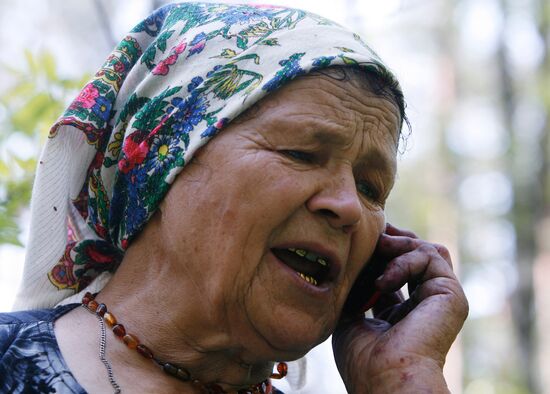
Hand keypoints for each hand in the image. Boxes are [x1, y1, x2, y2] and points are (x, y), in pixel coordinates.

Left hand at [332, 224, 468, 393]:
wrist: (385, 379)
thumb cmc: (364, 359)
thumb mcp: (351, 317)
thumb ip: (356, 289)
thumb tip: (351, 261)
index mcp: (403, 312)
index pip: (394, 271)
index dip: (378, 252)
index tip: (359, 241)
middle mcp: (424, 304)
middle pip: (414, 255)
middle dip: (390, 241)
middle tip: (370, 234)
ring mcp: (440, 299)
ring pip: (427, 251)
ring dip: (398, 244)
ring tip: (377, 248)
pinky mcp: (450, 295)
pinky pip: (430, 257)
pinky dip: (404, 260)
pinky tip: (383, 280)